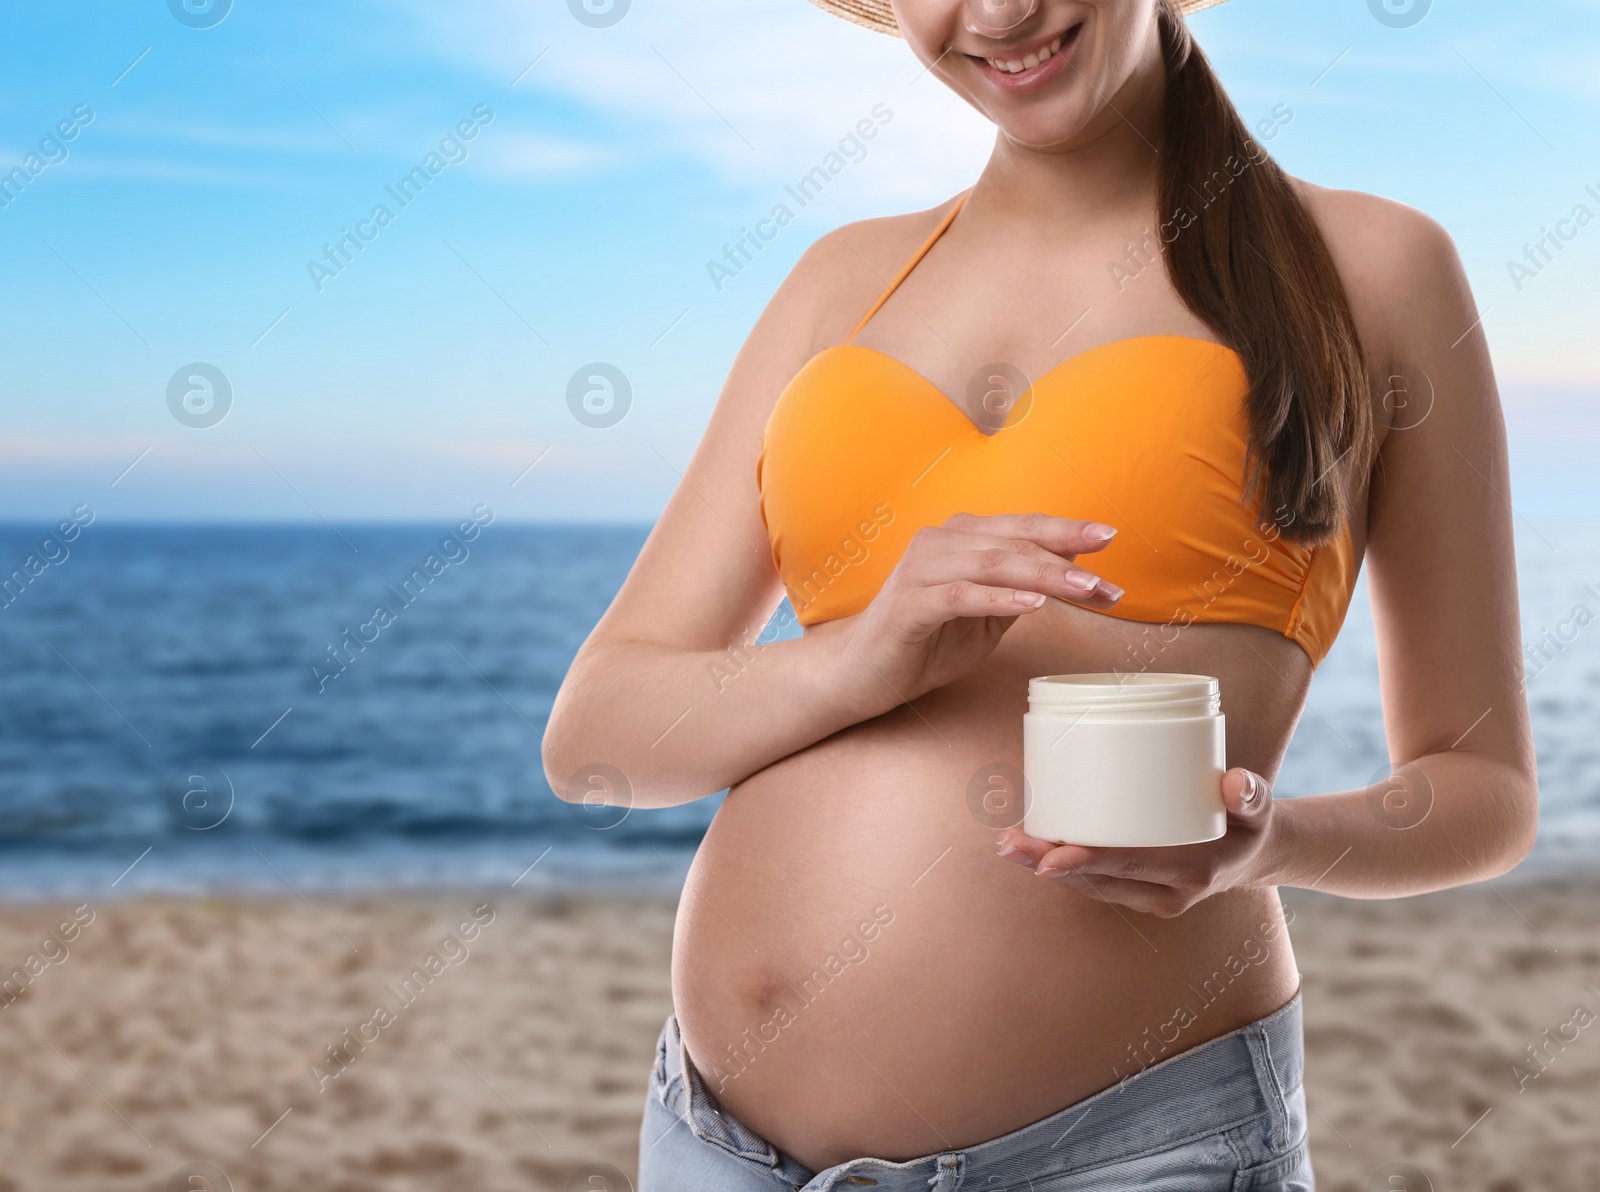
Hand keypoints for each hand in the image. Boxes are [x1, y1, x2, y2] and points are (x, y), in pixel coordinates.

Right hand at [834, 512, 1122, 713]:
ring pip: (992, 563)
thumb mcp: (986, 616)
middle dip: (1066, 558)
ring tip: (1083, 591)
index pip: (1023, 528)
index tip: (1110, 539)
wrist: (860, 673)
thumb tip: (1075, 568)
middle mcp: (940, 542)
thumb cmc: (925, 642)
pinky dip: (998, 599)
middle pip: (1013, 541)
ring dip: (1042, 576)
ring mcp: (920, 571)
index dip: (1067, 531)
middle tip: (1107, 581)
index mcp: (961, 539)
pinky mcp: (908, 606)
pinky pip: (960, 595)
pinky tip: (1031, 606)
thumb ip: (1022, 589)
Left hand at [993, 768, 1277, 917]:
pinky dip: (1063, 866)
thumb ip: (1251, 795)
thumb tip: (1234, 781)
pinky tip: (1032, 845)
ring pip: (1089, 886)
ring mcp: (1150, 897)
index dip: (1088, 862)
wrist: (1256, 856)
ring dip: (1045, 866)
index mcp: (1192, 873)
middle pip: (1097, 880)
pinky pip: (1094, 882)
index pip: (1130, 866)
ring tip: (1008, 842)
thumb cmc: (1251, 823)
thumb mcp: (1259, 809)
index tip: (1049, 857)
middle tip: (1008, 843)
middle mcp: (1167, 894)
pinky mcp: (1138, 890)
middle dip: (1048, 863)